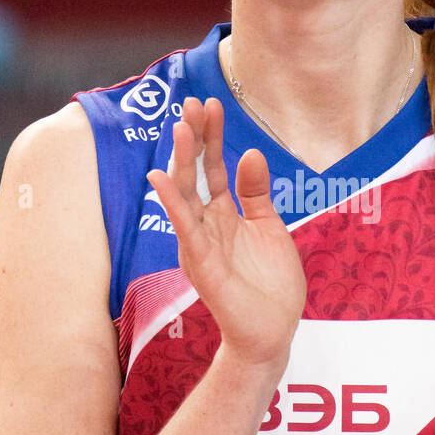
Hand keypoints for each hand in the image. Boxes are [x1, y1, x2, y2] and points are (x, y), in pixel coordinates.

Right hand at [146, 96, 306, 366]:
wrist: (273, 332)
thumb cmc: (270, 284)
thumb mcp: (268, 227)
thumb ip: (256, 192)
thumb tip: (250, 152)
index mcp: (223, 215)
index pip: (213, 167)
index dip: (212, 136)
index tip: (212, 103)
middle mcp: (206, 226)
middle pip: (195, 174)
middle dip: (194, 138)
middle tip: (192, 102)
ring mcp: (200, 244)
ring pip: (186, 196)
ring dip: (182, 161)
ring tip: (181, 128)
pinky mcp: (201, 265)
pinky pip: (185, 229)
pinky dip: (173, 203)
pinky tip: (161, 178)